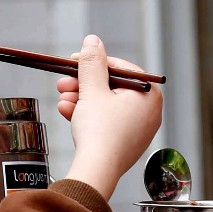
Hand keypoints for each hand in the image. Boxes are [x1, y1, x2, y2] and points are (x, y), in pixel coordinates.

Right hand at [56, 35, 163, 198]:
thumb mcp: (92, 89)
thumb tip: (93, 41)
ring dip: (81, 99)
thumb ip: (92, 63)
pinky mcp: (126, 143)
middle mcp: (150, 111)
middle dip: (83, 84)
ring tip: (62, 99)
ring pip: (106, 106)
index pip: (121, 68)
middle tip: (63, 82)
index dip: (94, 63)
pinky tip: (68, 113)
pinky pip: (107, 122)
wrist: (97, 171)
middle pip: (112, 87)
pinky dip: (88, 116)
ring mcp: (139, 129)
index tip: (74, 61)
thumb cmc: (100, 130)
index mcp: (149, 94)